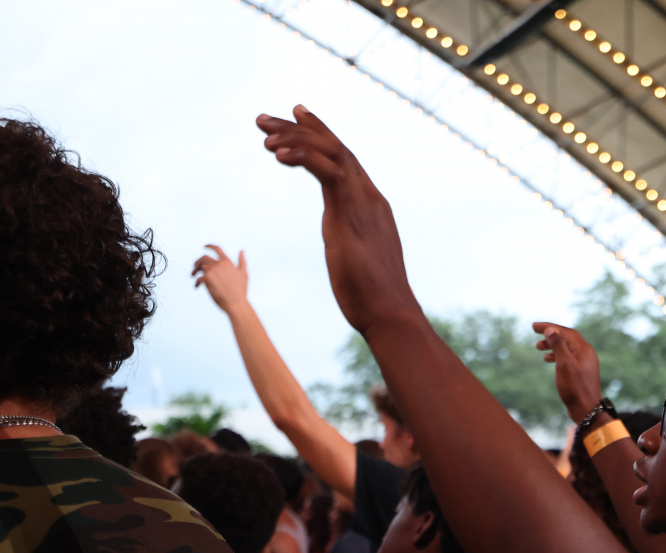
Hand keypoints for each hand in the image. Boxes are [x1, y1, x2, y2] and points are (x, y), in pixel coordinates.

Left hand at [192, 245, 249, 313]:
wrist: (236, 303)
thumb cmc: (241, 291)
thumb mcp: (244, 274)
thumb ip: (242, 261)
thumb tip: (242, 250)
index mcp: (228, 262)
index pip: (217, 249)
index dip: (210, 246)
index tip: (204, 246)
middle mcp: (219, 264)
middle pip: (204, 257)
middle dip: (198, 261)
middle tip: (194, 267)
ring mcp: (212, 270)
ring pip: (200, 267)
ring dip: (195, 271)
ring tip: (194, 276)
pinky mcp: (207, 278)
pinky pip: (198, 278)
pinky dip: (196, 282)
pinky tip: (197, 287)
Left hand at [256, 106, 416, 333]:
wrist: (390, 313)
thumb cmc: (373, 297)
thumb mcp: (360, 260)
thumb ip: (353, 243)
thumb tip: (350, 248)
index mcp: (372, 206)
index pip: (346, 160)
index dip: (319, 135)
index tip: (295, 116)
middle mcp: (369, 197)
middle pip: (336, 147)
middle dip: (300, 126)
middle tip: (265, 117)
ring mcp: (363, 203)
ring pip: (331, 151)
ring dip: (295, 137)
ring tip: (264, 133)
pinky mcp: (351, 213)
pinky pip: (328, 171)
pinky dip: (302, 156)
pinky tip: (276, 153)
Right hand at [532, 322, 602, 422]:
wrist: (587, 410)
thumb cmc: (575, 388)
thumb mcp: (564, 364)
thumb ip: (558, 345)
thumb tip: (551, 330)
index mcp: (584, 349)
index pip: (565, 332)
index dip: (549, 327)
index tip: (534, 326)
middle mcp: (586, 353)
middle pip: (566, 338)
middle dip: (551, 334)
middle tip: (535, 333)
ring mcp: (584, 363)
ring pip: (566, 348)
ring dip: (552, 345)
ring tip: (538, 347)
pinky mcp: (581, 372)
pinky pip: (568, 358)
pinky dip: (557, 356)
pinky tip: (548, 359)